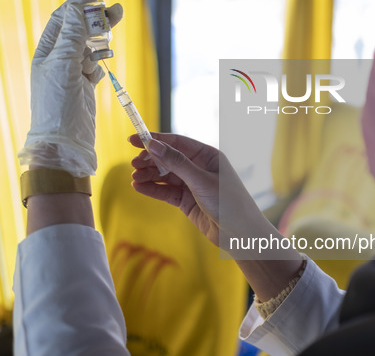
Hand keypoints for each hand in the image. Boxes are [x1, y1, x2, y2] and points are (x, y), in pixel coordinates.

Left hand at [18, 0, 122, 176]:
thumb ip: (72, 36)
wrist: (64, 145)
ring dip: (101, 37)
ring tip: (116, 26)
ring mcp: (72, 75)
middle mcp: (58, 60)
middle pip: (79, 28)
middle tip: (117, 8)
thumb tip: (77, 7)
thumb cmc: (58, 108)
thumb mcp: (64, 67)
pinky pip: (94, 67)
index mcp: (48, 51)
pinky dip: (100, 62)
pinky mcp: (84, 89)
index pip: (66, 15)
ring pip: (89, 47)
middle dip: (97, 16)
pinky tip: (103, 62)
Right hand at [129, 133, 267, 248]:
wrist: (240, 234)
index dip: (155, 139)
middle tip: (133, 163)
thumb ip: (176, 163)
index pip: (177, 142)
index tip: (134, 139)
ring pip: (165, 176)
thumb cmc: (228, 203)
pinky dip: (153, 189)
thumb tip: (153, 145)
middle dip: (150, 160)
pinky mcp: (187, 201)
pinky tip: (139, 187)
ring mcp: (193, 185)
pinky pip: (167, 191)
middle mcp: (199, 167)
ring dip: (149, 175)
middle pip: (169, 158)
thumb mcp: (201, 180)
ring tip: (134, 178)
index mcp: (208, 155)